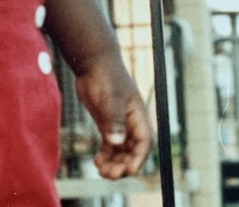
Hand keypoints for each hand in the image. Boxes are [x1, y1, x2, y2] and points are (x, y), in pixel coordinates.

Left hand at [75, 57, 152, 179]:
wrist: (93, 63)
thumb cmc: (105, 77)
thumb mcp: (110, 98)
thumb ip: (113, 120)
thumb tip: (116, 143)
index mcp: (138, 116)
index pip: (144, 142)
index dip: (139, 158)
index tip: (128, 170)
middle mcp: (131, 122)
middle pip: (133, 151)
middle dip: (124, 165)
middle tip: (110, 175)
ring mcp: (119, 123)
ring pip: (121, 151)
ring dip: (114, 163)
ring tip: (101, 171)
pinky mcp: (107, 123)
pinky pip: (110, 146)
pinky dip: (105, 156)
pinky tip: (97, 162)